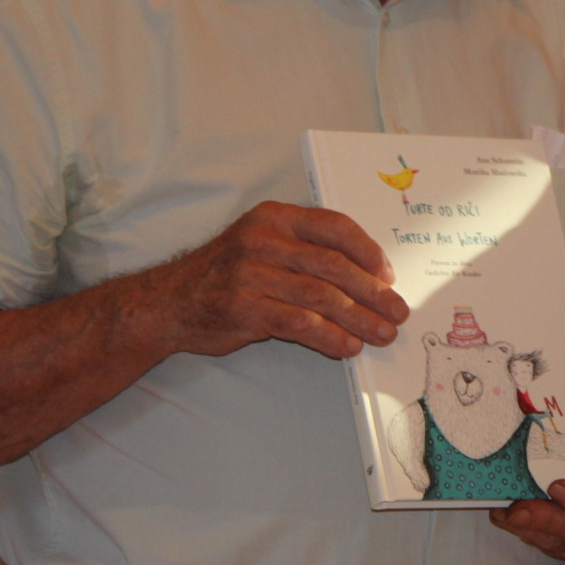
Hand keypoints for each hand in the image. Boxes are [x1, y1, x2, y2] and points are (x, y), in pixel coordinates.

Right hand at [138, 201, 406, 359]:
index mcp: (275, 218)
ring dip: (358, 318)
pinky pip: (298, 322)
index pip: (335, 227)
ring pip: (321, 296)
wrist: (168, 301)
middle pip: (333, 265)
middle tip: (397, 311)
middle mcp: (263, 240)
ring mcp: (251, 273)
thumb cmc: (228, 275)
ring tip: (381, 334)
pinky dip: (328, 336)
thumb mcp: (263, 245)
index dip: (368, 252)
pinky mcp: (243, 307)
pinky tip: (347, 346)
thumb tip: (369, 277)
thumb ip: (306, 252)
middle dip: (373, 291)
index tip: (389, 275)